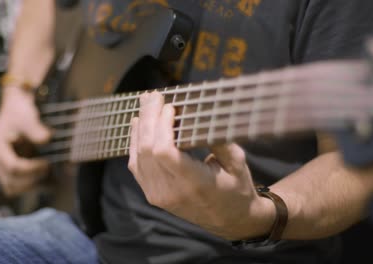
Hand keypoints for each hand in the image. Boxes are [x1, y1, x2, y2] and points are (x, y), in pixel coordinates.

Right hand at [0, 86, 50, 196]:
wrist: (15, 107)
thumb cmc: (20, 111)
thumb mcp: (27, 116)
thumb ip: (35, 128)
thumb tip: (46, 139)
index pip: (13, 168)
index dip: (33, 169)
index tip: (47, 163)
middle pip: (11, 183)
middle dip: (32, 179)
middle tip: (48, 168)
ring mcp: (0, 166)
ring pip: (12, 188)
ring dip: (31, 185)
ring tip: (46, 173)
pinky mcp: (8, 170)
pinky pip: (17, 186)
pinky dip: (30, 184)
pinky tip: (44, 174)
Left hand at [128, 92, 274, 239]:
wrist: (230, 221)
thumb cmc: (237, 189)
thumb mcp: (236, 163)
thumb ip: (218, 139)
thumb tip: (197, 112)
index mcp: (194, 183)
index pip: (163, 151)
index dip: (162, 125)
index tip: (170, 107)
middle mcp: (171, 191)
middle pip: (148, 150)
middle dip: (149, 118)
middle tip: (153, 96)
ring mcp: (158, 195)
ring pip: (138, 156)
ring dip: (140, 127)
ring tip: (145, 104)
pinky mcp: (152, 195)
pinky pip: (137, 165)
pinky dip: (135, 142)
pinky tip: (139, 125)